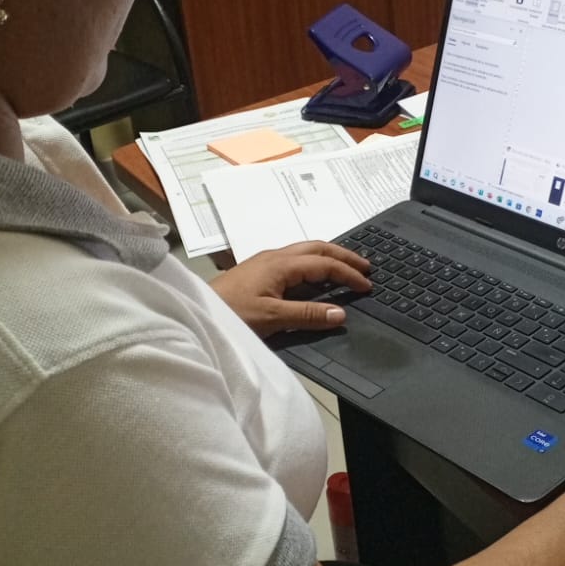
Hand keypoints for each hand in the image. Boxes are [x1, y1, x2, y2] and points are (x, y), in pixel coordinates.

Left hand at [210, 241, 371, 337]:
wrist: (197, 313)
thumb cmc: (231, 314)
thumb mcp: (272, 318)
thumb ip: (308, 314)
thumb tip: (341, 313)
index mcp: (281, 264)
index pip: (324, 263)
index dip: (348, 273)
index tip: (367, 284)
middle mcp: (274, 257)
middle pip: (316, 248)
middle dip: (343, 256)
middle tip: (365, 266)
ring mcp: (264, 263)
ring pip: (304, 252)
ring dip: (328, 258)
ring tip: (346, 269)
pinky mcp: (257, 272)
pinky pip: (294, 261)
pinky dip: (313, 266)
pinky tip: (315, 280)